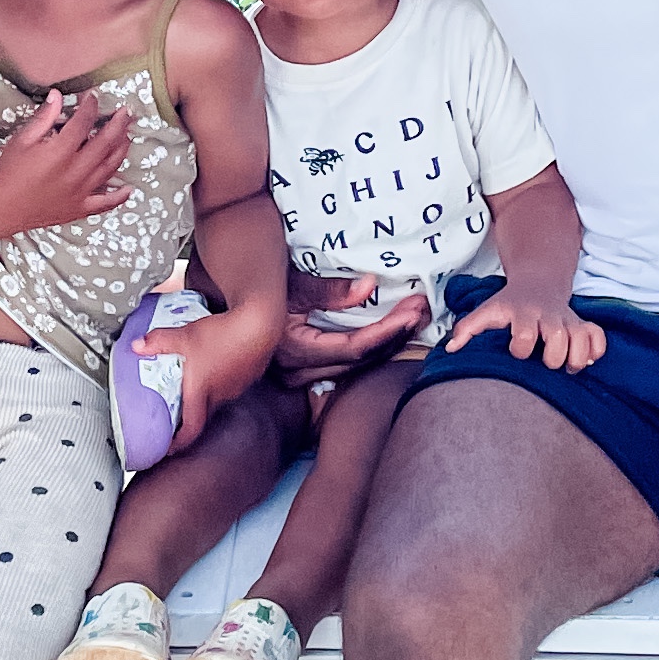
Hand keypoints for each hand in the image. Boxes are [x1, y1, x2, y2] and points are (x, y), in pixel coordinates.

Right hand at [0, 90, 138, 234]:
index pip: (84, 122)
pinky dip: (119, 197)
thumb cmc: (8, 171)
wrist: (0, 209)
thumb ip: (44, 118)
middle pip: (105, 143)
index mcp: (61, 151)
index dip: (91, 106)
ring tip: (127, 136)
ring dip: (122, 150)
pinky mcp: (79, 209)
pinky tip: (128, 189)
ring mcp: (80, 192)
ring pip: (110, 168)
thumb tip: (57, 95)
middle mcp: (76, 171)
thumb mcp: (22, 140)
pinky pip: (105, 203)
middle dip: (118, 124)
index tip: (92, 96)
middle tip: (125, 112)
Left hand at [164, 300, 282, 450]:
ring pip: (218, 400)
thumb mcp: (183, 335)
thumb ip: (157, 341)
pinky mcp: (249, 375)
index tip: (169, 447)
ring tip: (195, 388)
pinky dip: (220, 382)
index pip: (191, 429)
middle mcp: (221, 395)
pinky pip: (231, 386)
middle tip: (176, 417)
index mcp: (202, 392)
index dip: (179, 442)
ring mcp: (237, 386)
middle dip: (189, 419)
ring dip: (205, 398)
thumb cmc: (221, 334)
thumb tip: (135, 346)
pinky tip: (217, 366)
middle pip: (203, 415)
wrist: (260, 324)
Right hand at [274, 272, 429, 381]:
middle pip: (360, 361)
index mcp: (295, 351)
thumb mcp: (293, 283)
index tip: (411, 313)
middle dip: (395, 335)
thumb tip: (371, 286)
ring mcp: (302, 376)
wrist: (237, 306)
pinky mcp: (307, 371)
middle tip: (422, 310)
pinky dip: (372, 345)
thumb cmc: (262, 290)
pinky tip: (392, 329)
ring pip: (357, 365)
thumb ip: (330, 290)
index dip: (385, 332)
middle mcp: (299, 372)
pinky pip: (348, 362)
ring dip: (388, 340)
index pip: (353, 348)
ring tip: (414, 316)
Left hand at [445, 285, 607, 371]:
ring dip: (576, 357)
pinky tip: (584, 359)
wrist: (538, 282)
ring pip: (581, 338)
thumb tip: (450, 349)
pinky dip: (596, 351)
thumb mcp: (487, 311)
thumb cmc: (508, 305)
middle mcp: (547, 315)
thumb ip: (467, 329)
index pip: (525, 334)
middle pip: (558, 338)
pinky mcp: (583, 324)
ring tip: (565, 366)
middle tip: (545, 362)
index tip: (516, 352)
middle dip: (553, 357)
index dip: (520, 348)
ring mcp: (568, 320)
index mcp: (522, 313)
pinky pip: (598, 337)